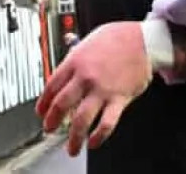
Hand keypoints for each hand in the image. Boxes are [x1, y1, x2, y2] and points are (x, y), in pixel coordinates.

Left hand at [35, 21, 150, 155]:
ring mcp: (102, 90)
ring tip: (72, 148)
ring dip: (74, 138)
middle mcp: (85, 77)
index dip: (43, 103)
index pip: (51, 86)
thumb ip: (74, 54)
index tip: (41, 112)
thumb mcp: (89, 40)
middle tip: (50, 129)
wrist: (144, 40)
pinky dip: (99, 136)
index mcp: (75, 61)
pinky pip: (106, 123)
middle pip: (61, 105)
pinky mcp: (119, 99)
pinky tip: (94, 142)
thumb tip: (64, 63)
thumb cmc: (118, 37)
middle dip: (52, 121)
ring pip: (81, 120)